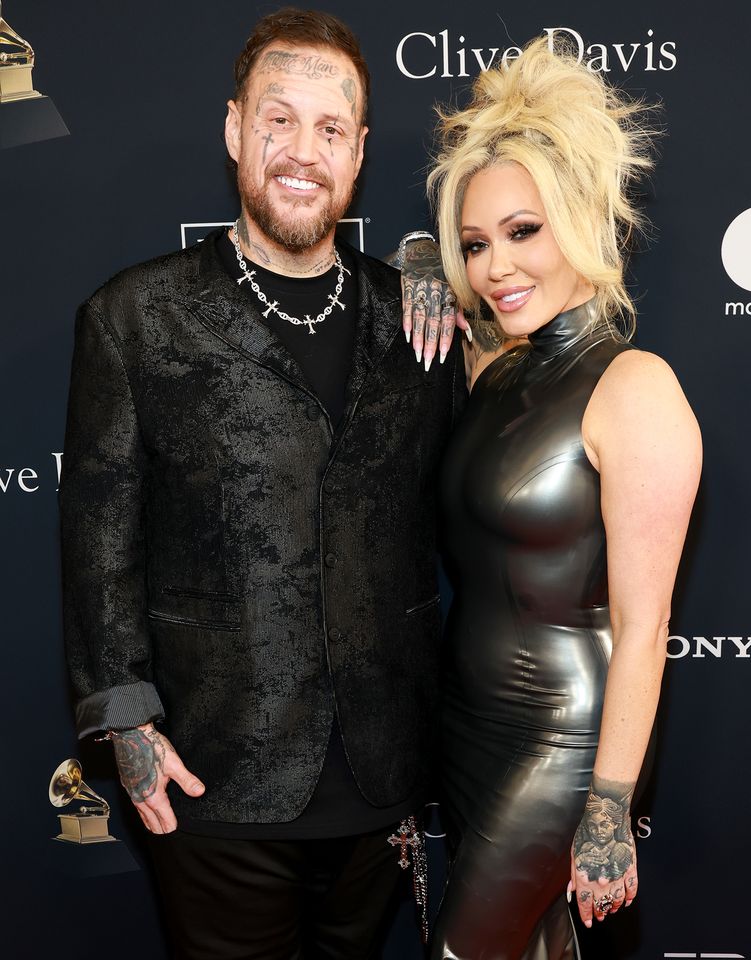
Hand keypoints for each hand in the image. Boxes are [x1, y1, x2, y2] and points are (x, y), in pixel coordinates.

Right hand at [111, 723, 204, 833]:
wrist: (131, 736)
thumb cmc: (152, 748)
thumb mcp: (174, 763)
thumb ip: (187, 780)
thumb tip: (200, 792)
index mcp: (153, 796)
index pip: (165, 821)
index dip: (173, 829)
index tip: (180, 837)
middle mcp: (141, 799)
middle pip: (152, 823)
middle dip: (162, 832)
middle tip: (171, 842)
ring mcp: (133, 794)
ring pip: (143, 817)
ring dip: (152, 826)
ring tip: (159, 832)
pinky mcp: (129, 788)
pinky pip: (137, 808)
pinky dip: (144, 815)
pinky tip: (147, 812)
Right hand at [400, 238, 470, 369]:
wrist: (423, 249)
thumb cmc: (442, 273)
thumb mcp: (454, 288)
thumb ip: (459, 311)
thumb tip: (467, 331)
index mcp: (449, 294)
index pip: (448, 321)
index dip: (445, 338)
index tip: (442, 355)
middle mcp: (436, 293)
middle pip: (434, 322)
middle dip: (431, 344)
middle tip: (428, 362)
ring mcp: (421, 290)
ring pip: (421, 317)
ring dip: (419, 338)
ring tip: (418, 354)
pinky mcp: (408, 286)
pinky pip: (408, 306)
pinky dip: (408, 321)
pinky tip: (408, 335)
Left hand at [568, 778, 637, 926]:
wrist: (606, 819)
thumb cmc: (587, 834)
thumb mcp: (574, 855)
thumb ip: (574, 875)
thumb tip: (574, 891)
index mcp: (585, 877)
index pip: (585, 904)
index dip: (586, 915)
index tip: (588, 922)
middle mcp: (602, 881)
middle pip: (602, 904)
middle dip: (600, 912)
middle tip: (600, 915)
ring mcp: (618, 877)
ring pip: (618, 901)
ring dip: (615, 907)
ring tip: (612, 909)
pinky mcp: (631, 870)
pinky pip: (632, 890)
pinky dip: (630, 898)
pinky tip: (627, 901)